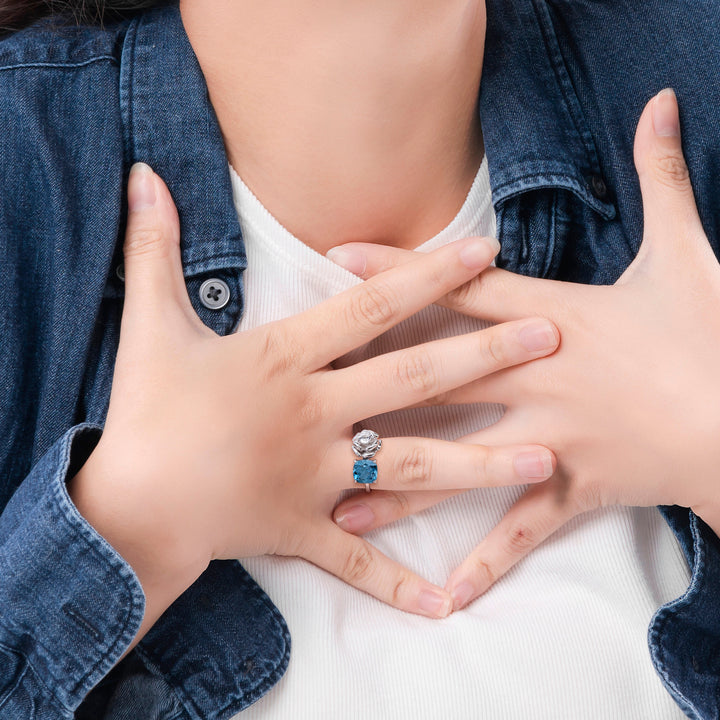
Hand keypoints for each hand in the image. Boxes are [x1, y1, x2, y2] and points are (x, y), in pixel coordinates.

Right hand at [68, 163, 559, 644]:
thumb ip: (152, 249)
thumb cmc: (146, 413)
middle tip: (550, 338)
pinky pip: (359, 562)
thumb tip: (140, 174)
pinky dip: (399, 584)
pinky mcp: (304, 530)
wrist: (128, 506)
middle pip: (412, 379)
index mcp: (284, 361)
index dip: (429, 276)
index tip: (486, 253)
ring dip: (479, 463)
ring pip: (411, 466)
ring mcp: (316, 478)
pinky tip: (449, 604)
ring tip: (544, 458)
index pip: (370, 309)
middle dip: (484, 356)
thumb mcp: (149, 325)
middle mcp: (313, 415)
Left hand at [330, 89, 719, 609]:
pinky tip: (444, 599)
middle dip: (369, 382)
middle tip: (300, 395)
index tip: (338, 257)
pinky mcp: (572, 489)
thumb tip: (668, 105)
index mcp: (549, 319)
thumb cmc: (712, 333)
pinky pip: (521, 532)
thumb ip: (663, 177)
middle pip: (435, 379)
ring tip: (340, 507)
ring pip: (457, 463)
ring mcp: (546, 439)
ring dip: (397, 486)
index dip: (396, 269)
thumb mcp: (685, 252)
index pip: (456, 289)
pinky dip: (487, 563)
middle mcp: (533, 379)